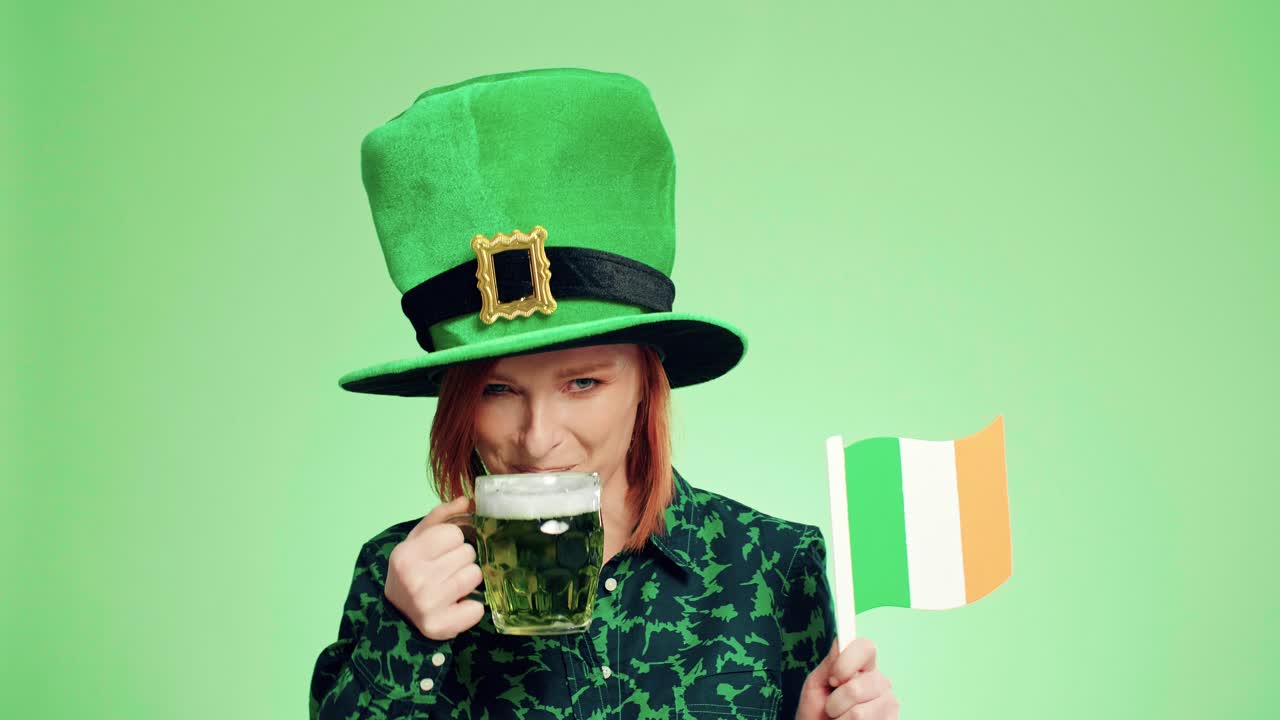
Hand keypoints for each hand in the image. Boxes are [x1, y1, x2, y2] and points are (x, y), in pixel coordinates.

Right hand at [384, 495, 485, 640]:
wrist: (396, 615)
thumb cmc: (411, 571)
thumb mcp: (416, 540)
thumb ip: (441, 517)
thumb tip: (468, 500)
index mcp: (406, 555)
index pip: (454, 533)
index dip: (452, 541)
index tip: (441, 552)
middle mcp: (415, 579)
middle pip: (468, 554)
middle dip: (461, 560)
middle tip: (446, 571)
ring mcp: (428, 604)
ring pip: (475, 576)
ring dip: (468, 581)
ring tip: (450, 586)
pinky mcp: (441, 626)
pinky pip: (477, 609)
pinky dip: (471, 608)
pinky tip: (455, 606)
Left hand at [796, 638, 898, 719]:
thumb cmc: (817, 712)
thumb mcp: (816, 684)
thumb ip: (830, 664)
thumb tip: (841, 641)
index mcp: (863, 667)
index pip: (865, 647)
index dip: (846, 662)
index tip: (832, 679)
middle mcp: (881, 683)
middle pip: (858, 687)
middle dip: (836, 702)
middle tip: (831, 708)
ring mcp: (889, 705)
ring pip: (859, 713)